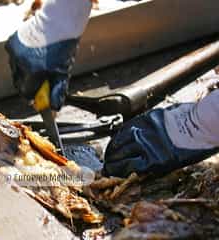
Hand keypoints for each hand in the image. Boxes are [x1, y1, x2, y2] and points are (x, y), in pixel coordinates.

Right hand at [5, 34, 77, 109]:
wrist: (58, 23)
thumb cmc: (63, 47)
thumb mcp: (63, 73)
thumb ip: (57, 92)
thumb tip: (55, 109)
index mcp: (35, 72)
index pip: (26, 93)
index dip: (32, 96)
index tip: (36, 96)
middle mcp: (22, 63)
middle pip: (18, 83)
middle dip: (27, 85)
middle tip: (37, 81)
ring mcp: (14, 52)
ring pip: (14, 71)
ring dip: (23, 72)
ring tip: (36, 63)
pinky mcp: (10, 44)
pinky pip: (12, 58)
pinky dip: (19, 59)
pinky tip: (30, 54)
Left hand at [103, 104, 217, 177]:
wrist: (203, 124)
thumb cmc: (190, 118)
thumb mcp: (163, 116)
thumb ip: (150, 124)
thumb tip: (141, 131)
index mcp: (142, 121)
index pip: (120, 134)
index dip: (113, 144)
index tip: (110, 150)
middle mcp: (141, 132)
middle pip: (118, 146)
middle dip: (110, 156)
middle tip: (106, 163)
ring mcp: (147, 146)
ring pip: (122, 157)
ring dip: (113, 165)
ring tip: (109, 170)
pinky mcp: (156, 160)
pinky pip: (134, 167)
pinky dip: (124, 171)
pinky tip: (119, 173)